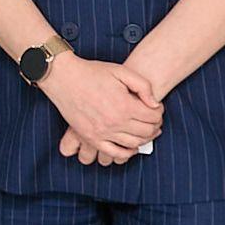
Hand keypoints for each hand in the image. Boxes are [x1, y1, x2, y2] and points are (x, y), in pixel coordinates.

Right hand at [45, 54, 163, 162]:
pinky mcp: (92, 138)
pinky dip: (127, 153)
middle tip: (155, 120)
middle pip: (147, 131)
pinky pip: (115, 153)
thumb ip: (143, 86)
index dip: (160, 112)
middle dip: (155, 126)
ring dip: (145, 139)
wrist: (64, 78)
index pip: (154, 116)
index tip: (157, 108)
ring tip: (146, 131)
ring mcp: (103, 132)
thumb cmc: (92, 72)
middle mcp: (116, 122)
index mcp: (125, 105)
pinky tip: (132, 147)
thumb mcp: (122, 71)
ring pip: (134, 144)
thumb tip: (155, 104)